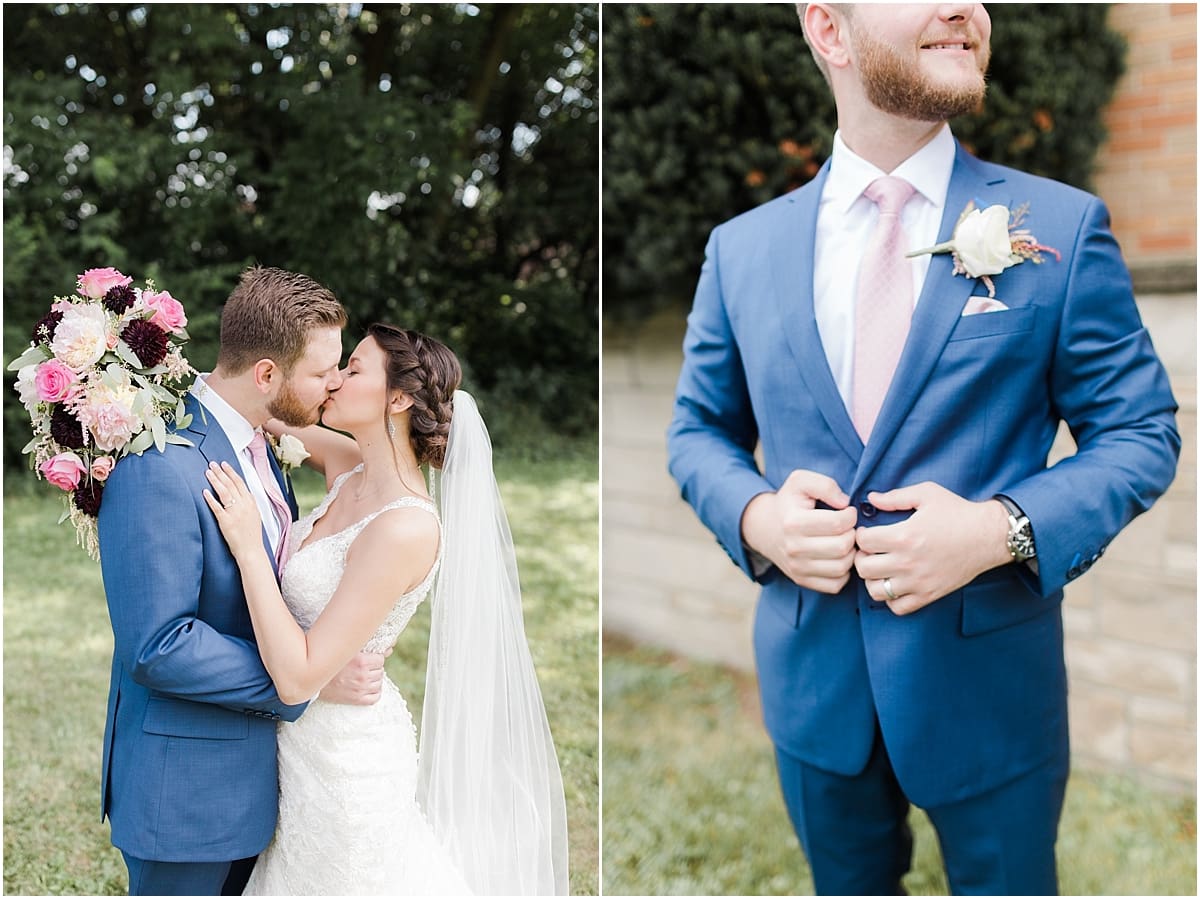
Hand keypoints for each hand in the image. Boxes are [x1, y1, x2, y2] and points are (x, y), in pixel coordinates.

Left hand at [203, 461, 263, 561]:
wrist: (251, 550)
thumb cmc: (252, 535)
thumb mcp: (255, 515)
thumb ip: (248, 503)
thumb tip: (241, 494)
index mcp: (251, 503)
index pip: (240, 483)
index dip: (231, 472)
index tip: (224, 464)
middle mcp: (244, 505)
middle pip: (231, 484)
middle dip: (221, 472)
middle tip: (212, 464)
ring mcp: (235, 513)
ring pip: (224, 492)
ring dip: (215, 481)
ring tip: (208, 472)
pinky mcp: (226, 522)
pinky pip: (217, 508)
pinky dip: (210, 499)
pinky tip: (204, 491)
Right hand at [318, 649, 392, 704]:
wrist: (313, 680)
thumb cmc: (330, 662)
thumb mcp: (347, 650)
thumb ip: (368, 646)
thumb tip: (391, 646)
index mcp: (361, 661)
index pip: (381, 659)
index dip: (375, 659)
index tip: (367, 659)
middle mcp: (362, 676)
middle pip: (380, 671)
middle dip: (374, 669)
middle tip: (363, 668)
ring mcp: (361, 689)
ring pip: (379, 683)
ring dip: (374, 680)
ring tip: (363, 677)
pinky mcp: (357, 700)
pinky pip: (376, 697)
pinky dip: (374, 692)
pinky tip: (367, 688)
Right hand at [741, 469, 857, 592]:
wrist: (766, 528)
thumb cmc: (790, 503)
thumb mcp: (801, 481)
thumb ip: (825, 485)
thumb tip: (845, 503)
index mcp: (794, 522)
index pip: (839, 523)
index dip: (851, 515)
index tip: (847, 511)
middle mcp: (794, 548)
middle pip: (842, 547)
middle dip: (852, 534)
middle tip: (847, 527)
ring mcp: (797, 568)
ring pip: (842, 567)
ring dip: (850, 553)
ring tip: (844, 540)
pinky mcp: (802, 581)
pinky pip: (836, 584)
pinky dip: (843, 572)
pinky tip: (838, 557)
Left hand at [854, 482, 1010, 614]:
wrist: (989, 536)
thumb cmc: (957, 512)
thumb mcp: (926, 494)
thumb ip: (895, 497)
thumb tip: (871, 499)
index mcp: (905, 536)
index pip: (863, 541)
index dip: (861, 535)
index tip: (868, 532)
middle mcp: (908, 562)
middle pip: (864, 568)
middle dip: (862, 557)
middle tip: (871, 551)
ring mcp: (918, 582)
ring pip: (876, 591)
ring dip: (873, 579)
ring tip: (881, 568)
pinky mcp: (929, 595)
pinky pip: (897, 607)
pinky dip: (891, 598)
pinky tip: (896, 583)